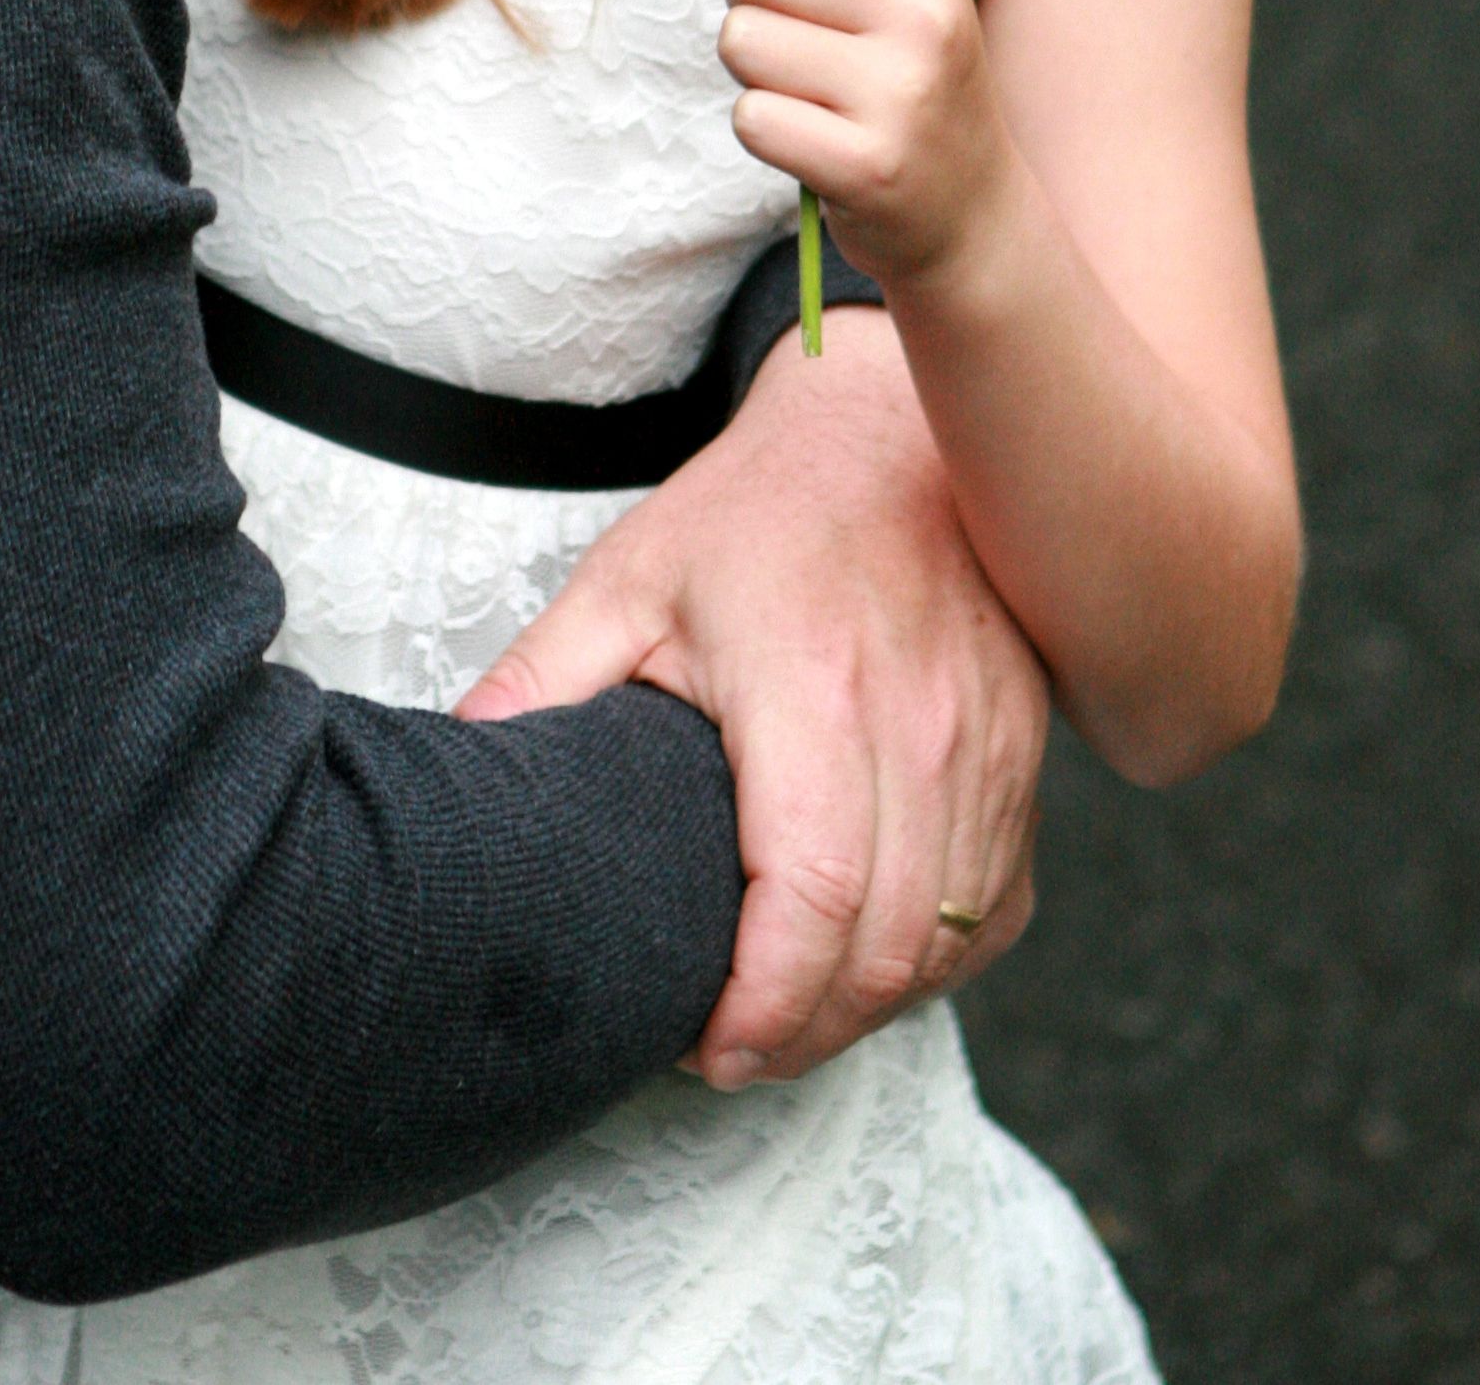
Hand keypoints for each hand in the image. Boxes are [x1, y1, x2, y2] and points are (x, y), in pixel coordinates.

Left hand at [455, 310, 1045, 1082]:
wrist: (885, 427)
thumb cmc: (755, 509)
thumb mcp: (628, 579)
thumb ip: (542, 678)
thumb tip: (456, 761)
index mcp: (809, 688)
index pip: (810, 900)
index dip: (759, 1005)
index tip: (702, 1045)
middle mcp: (917, 728)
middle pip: (885, 949)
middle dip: (802, 1033)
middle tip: (727, 1050)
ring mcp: (986, 743)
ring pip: (949, 939)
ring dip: (869, 1008)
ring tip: (786, 1017)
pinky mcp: (1023, 750)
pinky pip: (1003, 903)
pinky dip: (941, 957)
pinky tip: (873, 961)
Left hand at [721, 0, 1020, 293]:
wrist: (971, 213)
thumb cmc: (908, 80)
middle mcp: (924, 13)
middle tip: (795, 34)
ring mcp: (900, 92)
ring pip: (740, 38)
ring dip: (753, 68)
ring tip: (809, 88)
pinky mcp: (866, 166)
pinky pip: (750, 117)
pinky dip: (764, 127)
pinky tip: (813, 137)